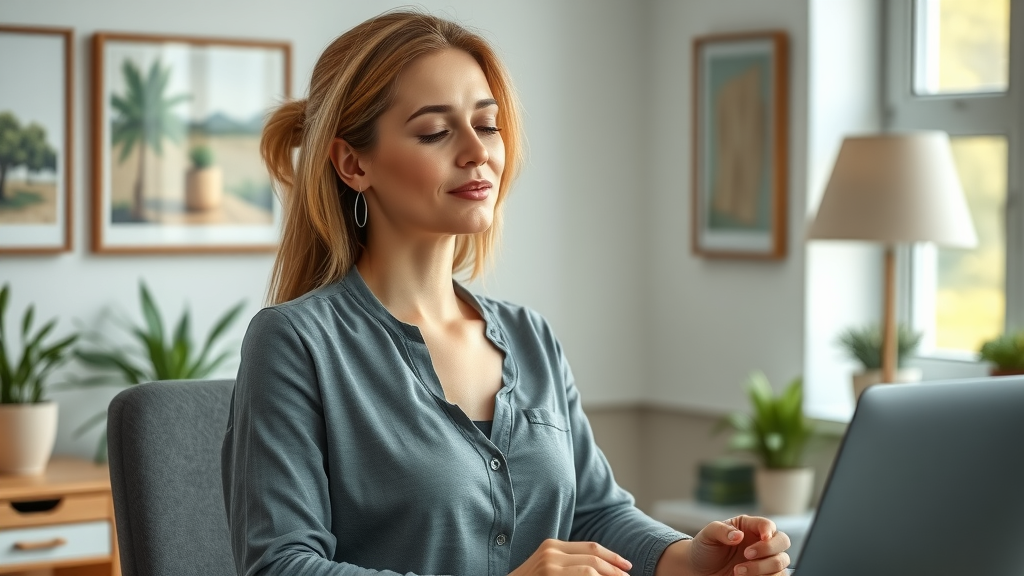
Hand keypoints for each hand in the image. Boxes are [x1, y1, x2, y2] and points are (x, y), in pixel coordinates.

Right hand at [509, 539, 632, 575]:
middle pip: (594, 557)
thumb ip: (567, 562)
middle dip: (615, 568)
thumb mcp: (547, 566)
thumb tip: (597, 568)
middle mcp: (551, 552)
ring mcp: (550, 566)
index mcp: (553, 545)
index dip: (612, 556)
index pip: (591, 547)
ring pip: (591, 570)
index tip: (627, 566)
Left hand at [686, 515, 790, 575]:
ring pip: (781, 562)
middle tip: (746, 555)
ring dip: (762, 568)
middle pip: (783, 541)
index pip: (767, 525)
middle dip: (768, 549)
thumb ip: (721, 531)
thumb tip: (738, 535)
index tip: (762, 537)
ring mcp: (765, 560)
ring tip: (737, 571)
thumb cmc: (705, 548)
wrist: (700, 569)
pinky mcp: (765, 575)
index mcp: (749, 526)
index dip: (768, 530)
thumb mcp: (708, 535)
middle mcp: (761, 542)